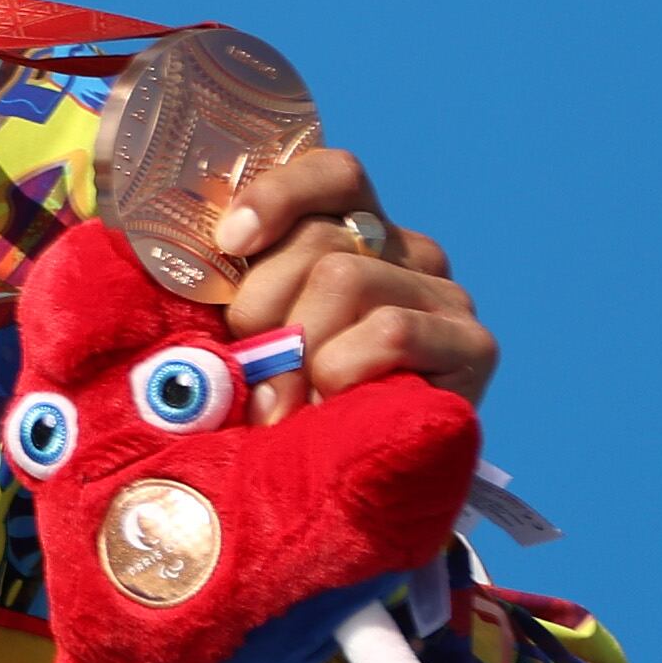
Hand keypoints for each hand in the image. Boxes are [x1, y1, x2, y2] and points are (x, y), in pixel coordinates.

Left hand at [211, 147, 494, 416]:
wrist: (333, 489)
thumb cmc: (270, 397)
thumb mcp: (236, 331)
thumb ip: (222, 284)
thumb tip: (187, 247)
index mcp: (347, 231)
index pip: (332, 173)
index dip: (278, 194)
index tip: (229, 243)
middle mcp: (404, 250)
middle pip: (320, 239)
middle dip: (261, 306)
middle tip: (250, 364)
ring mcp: (443, 294)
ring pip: (347, 279)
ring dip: (297, 348)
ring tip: (288, 399)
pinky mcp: (474, 344)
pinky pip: (392, 329)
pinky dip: (343, 371)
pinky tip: (333, 405)